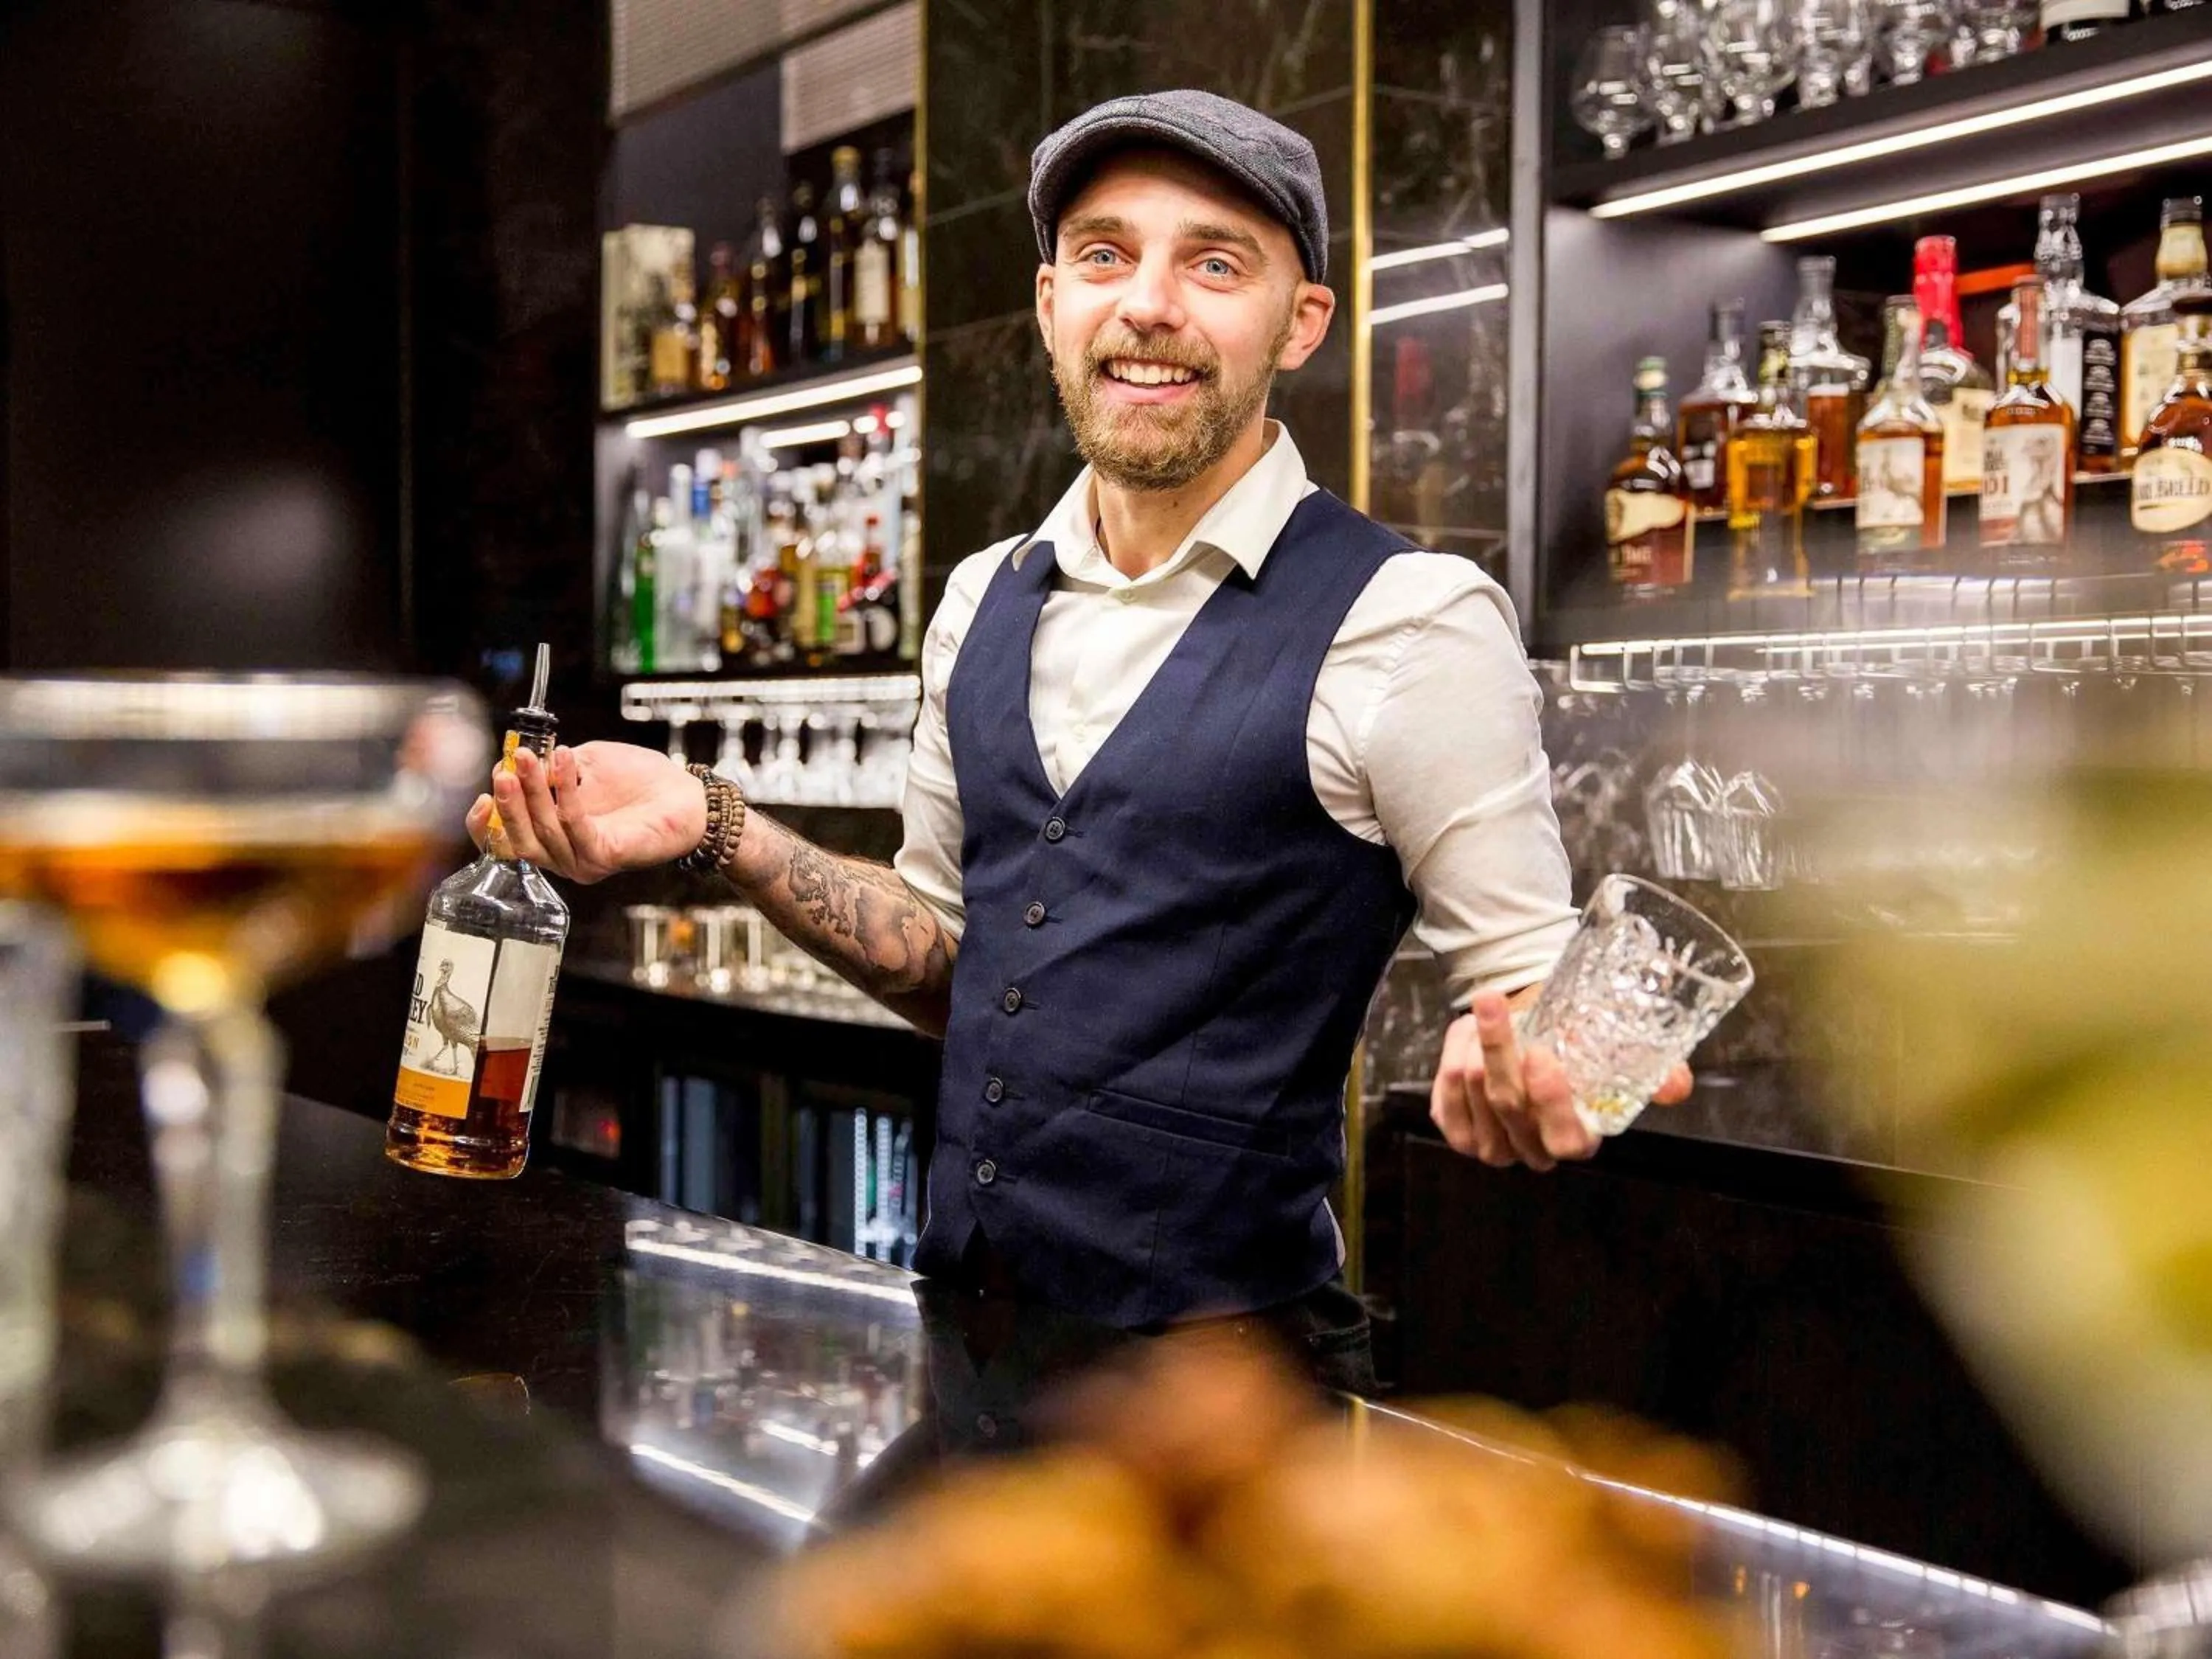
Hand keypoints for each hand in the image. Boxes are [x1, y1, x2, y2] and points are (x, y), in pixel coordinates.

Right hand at [465, 741, 707, 883]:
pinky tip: (567, 762)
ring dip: (534, 790)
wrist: (688, 797)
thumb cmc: (641, 782)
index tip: (486, 789)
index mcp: (553, 836)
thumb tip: (519, 762)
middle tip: (506, 768)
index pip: (506, 840)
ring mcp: (583, 861)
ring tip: (533, 757)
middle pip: (518, 839)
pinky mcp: (603, 857)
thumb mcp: (585, 764)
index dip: (487, 821)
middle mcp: (564, 855)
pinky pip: (574, 824)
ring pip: (543, 831)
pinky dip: (566, 791)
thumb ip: (551, 768)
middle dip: (509, 801)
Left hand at [1428, 989, 1691, 1171]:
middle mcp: (1534, 1151)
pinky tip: (1469, 1033)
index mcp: (1578, 1139)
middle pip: (1511, 1107)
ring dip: (1477, 1042)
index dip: (1552, 1102)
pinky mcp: (1457, 1131)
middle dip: (1500, 1050)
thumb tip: (1677, 1084)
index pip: (1567, 1141)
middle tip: (1496, 1003)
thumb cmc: (1574, 1041)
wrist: (1528, 1029)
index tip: (1543, 1053)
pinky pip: (1444, 1094)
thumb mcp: (1617, 1051)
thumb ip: (1653, 1071)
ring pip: (1474, 1093)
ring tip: (1490, 1010)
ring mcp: (1492, 1146)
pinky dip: (1454, 1052)